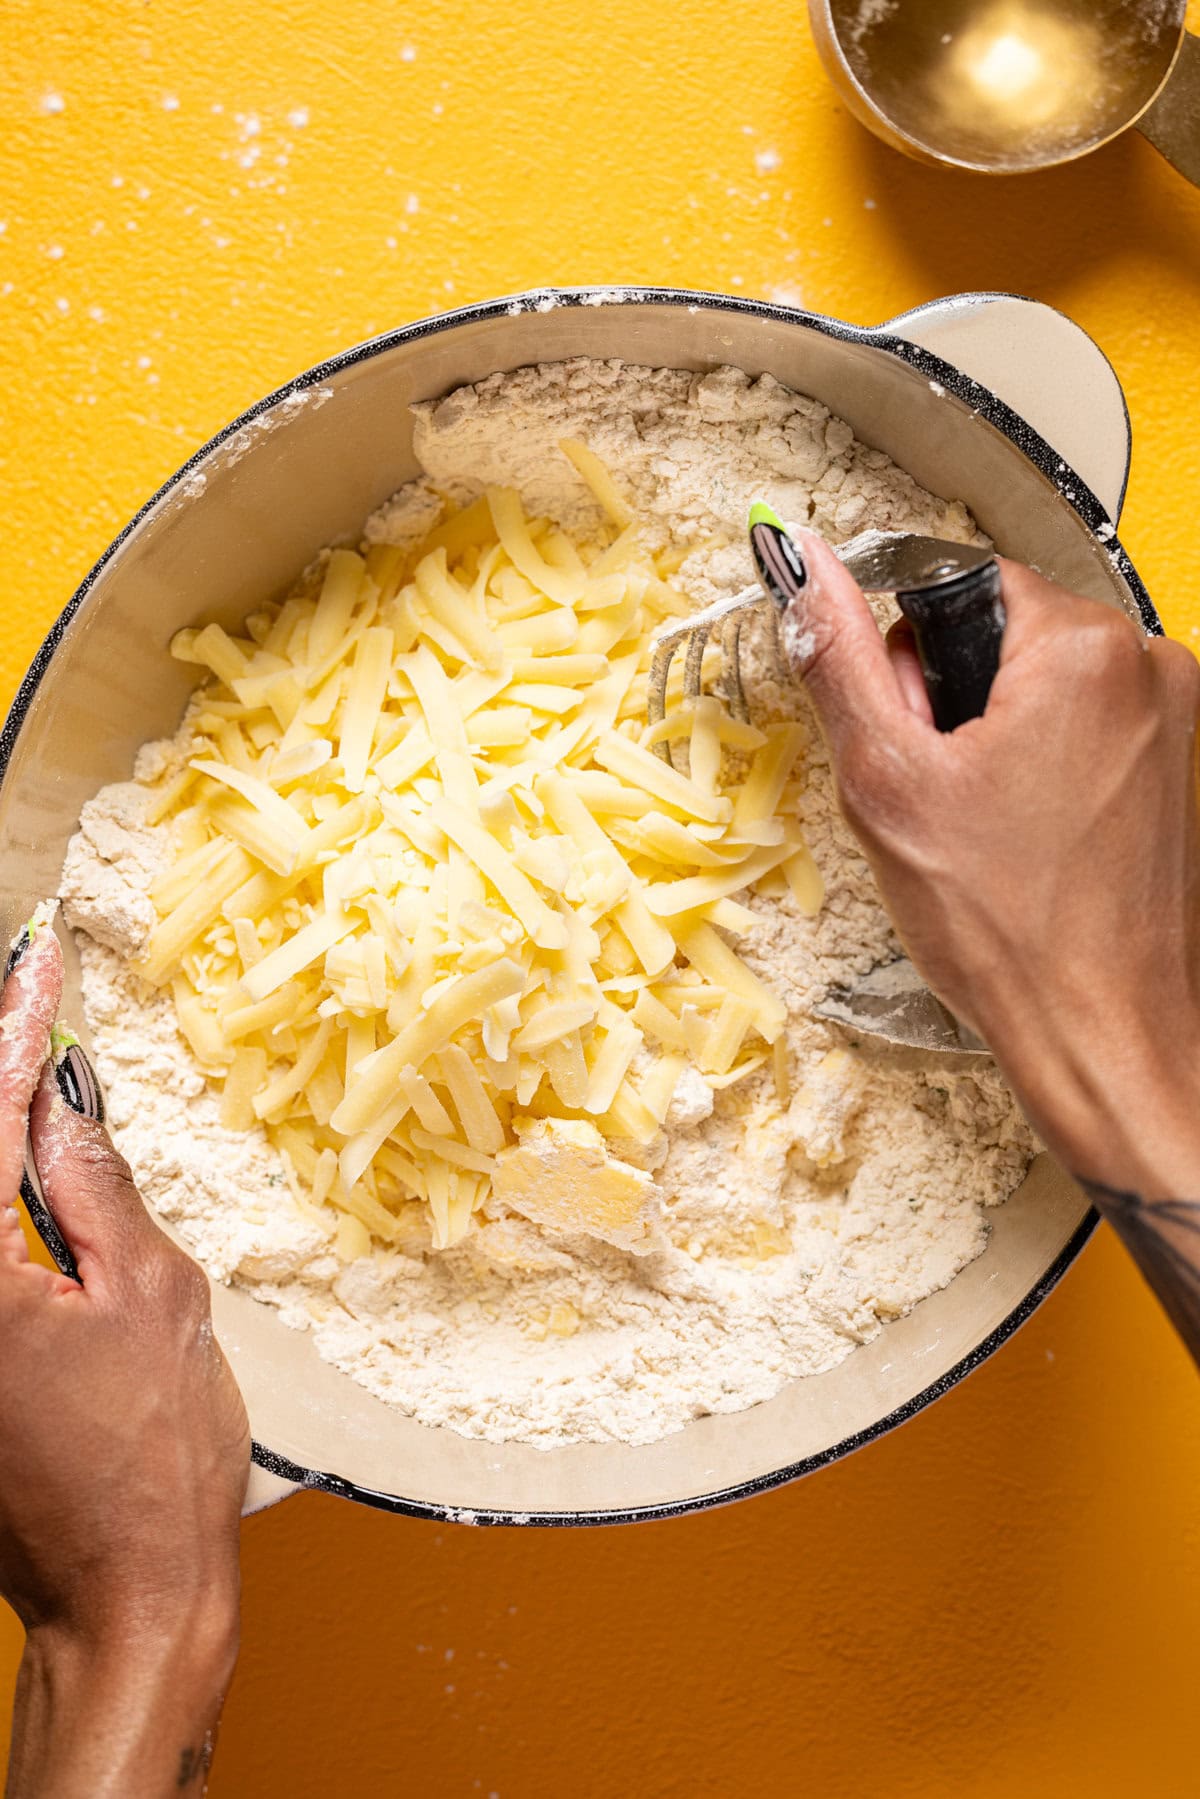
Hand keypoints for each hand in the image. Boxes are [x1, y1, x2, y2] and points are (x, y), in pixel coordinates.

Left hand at [0, 916, 250, 1795]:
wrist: (124, 1597)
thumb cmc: (153, 1462)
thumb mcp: (155, 1297)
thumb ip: (97, 1187)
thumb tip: (62, 1101)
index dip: (17, 1021)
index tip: (40, 953)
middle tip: (29, 998)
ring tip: (32, 1067)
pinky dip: (0, 1201)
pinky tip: (27, 1165)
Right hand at [774, 529, 1199, 1362]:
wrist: (1101, 1031)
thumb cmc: (1008, 927)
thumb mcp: (889, 783)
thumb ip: (843, 658)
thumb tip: (802, 564)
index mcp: (1082, 647)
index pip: (956, 588)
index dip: (912, 668)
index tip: (918, 744)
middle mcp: (1148, 664)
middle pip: (1002, 636)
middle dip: (952, 704)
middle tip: (943, 798)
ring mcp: (1175, 719)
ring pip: (1039, 687)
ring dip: (992, 742)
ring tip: (984, 829)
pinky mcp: (1177, 767)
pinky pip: (1082, 731)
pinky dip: (1039, 771)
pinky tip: (1022, 841)